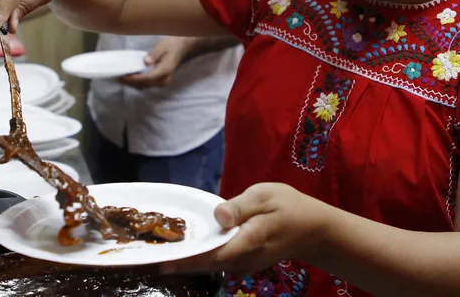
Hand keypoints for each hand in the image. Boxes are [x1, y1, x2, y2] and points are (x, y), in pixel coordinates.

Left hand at [118, 37, 193, 88]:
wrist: (182, 47)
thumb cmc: (171, 45)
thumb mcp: (162, 47)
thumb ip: (154, 55)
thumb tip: (145, 62)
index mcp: (165, 71)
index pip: (147, 78)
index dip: (134, 78)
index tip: (122, 77)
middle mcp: (164, 80)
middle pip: (144, 84)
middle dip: (130, 82)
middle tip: (116, 78)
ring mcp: (162, 82)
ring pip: (144, 86)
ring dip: (132, 83)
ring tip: (119, 78)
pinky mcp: (159, 81)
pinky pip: (146, 84)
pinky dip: (136, 82)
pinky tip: (128, 78)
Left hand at [158, 183, 329, 276]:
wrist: (312, 230)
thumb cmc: (289, 207)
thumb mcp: (266, 196)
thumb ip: (241, 206)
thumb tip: (218, 214)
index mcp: (247, 242)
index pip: (211, 255)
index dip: (184, 260)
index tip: (159, 262)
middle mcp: (242, 260)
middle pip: (204, 264)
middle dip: (176, 261)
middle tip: (146, 254)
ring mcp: (241, 265)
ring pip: (208, 265)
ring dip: (184, 259)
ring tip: (157, 248)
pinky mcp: (240, 263)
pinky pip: (214, 261)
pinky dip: (197, 255)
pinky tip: (181, 245)